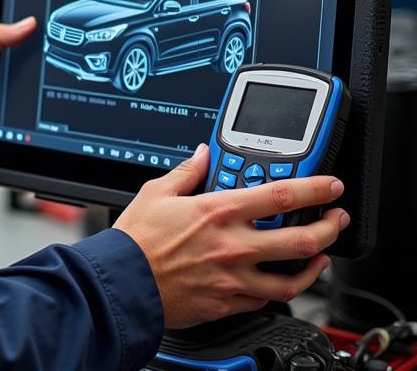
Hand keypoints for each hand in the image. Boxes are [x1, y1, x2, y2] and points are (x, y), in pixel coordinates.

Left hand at [0, 17, 36, 164]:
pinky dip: (18, 122)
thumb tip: (26, 24)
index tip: (45, 38)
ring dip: (22, 101)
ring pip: (20, 99)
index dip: (28, 43)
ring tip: (20, 99)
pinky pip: (15, 123)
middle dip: (27, 76)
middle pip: (20, 74)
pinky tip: (18, 120)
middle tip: (36, 72)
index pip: (12, 47)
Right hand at [114, 143, 348, 328]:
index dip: (313, 189)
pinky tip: (281, 279)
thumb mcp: (156, 192)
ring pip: (293, 278)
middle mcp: (233, 245)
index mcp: (218, 211)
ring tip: (321, 255)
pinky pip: (266, 299)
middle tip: (336, 219)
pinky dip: (279, 288)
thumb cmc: (137, 240)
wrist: (124, 283)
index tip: (329, 185)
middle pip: (301, 240)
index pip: (279, 196)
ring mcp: (234, 278)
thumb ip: (186, 172)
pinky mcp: (229, 303)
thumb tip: (202, 156)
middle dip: (329, 228)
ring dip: (315, 265)